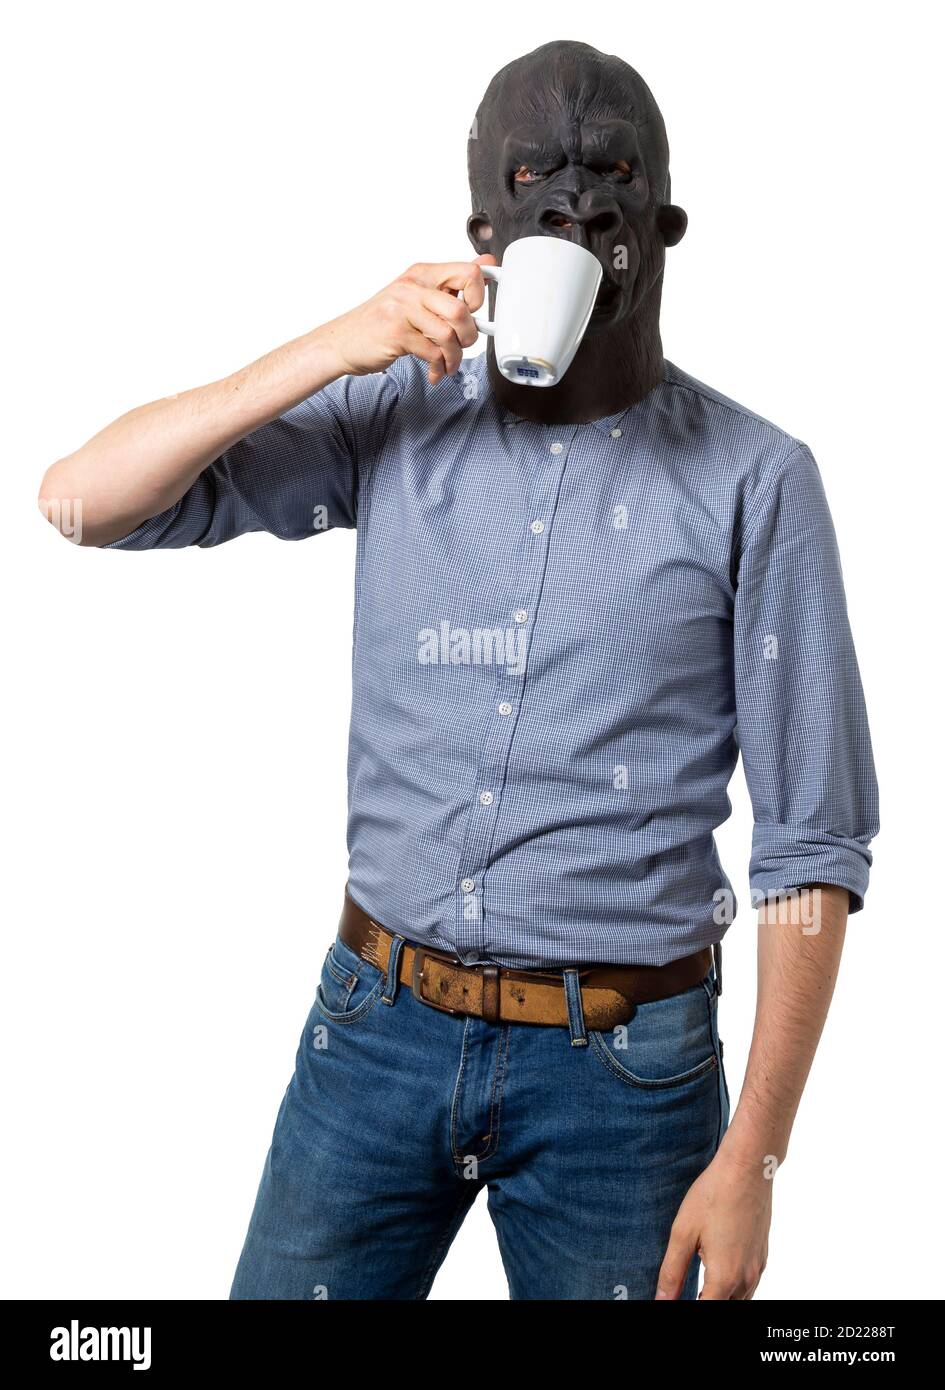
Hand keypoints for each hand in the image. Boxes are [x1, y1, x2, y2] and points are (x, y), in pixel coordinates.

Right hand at [317, 255, 496, 384]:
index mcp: (421, 274)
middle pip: (461, 309)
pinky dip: (439, 367)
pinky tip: (435, 371)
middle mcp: (412, 288)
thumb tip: (487, 262)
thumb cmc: (381, 321)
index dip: (479, 296)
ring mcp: (402, 310)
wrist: (343, 341)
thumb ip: (450, 284)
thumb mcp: (415, 296)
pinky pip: (432, 353)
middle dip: (469, 335)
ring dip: (454, 357)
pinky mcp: (396, 334)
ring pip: (448, 335)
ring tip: (448, 363)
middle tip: (463, 344)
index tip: (474, 311)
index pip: (468, 272)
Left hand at [655, 1144, 772, 1299]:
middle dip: (706, 1302)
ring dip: (720, 1297)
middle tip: (684, 1293)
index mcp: (724, 1276)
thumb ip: (672, 1271)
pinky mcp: (762, 1256)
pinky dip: (734, 1289)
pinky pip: (749, 1285)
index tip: (674, 1300)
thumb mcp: (683, 1232)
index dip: (687, 1309)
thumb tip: (662, 1300)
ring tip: (699, 1289)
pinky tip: (719, 1274)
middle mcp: (746, 1278)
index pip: (707, 1311)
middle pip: (725, 1307)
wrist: (748, 1169)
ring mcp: (758, 1267)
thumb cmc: (714, 1195)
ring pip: (740, 1300)